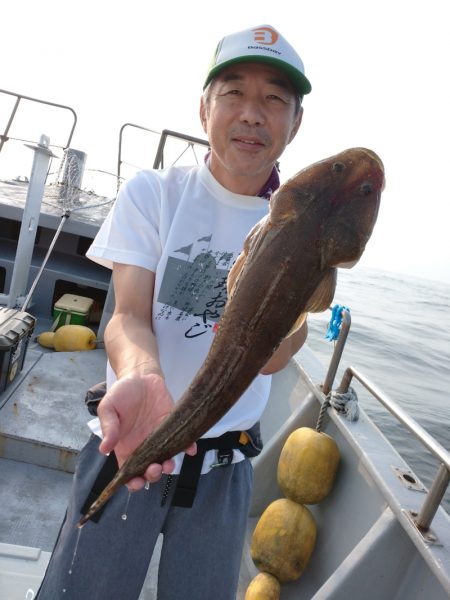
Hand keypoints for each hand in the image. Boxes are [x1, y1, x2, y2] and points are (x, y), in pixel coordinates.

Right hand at [97, 373, 195, 489]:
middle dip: (152, 475)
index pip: (129, 473)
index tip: (136, 482)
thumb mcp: (108, 407)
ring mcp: (159, 439)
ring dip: (169, 466)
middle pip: (149, 471)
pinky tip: (189, 448)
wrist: (141, 376)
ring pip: (166, 460)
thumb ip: (108, 427)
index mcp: (125, 447)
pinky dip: (188, 447)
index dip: (133, 482)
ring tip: (168, 463)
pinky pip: (183, 442)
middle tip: (154, 468)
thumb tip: (104, 449)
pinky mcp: (173, 427)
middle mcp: (143, 447)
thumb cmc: (122, 393)